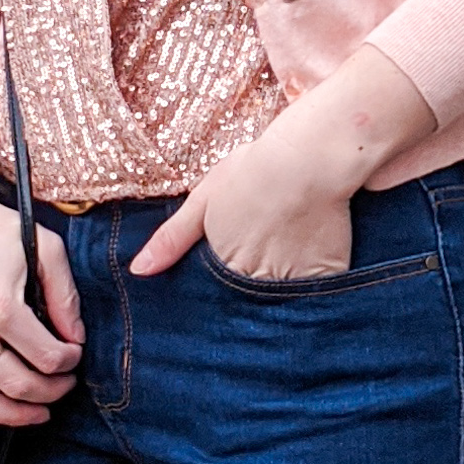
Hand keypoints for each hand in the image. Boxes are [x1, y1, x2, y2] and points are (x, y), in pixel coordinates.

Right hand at [0, 154, 82, 452]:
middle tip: (65, 386)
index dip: (69, 362)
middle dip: (50, 392)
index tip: (75, 354)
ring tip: (36, 414)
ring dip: (11, 415)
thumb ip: (64, 295)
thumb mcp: (43, 246)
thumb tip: (76, 336)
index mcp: (0, 306)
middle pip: (16, 384)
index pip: (47, 356)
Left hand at [132, 46, 436, 283]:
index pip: (217, 296)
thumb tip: (137, 271)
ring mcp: (292, 282)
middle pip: (248, 304)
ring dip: (280, 302)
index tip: (230, 272)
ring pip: (281, 305)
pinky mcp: (326, 276)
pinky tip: (312, 271)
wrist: (308, 158)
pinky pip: (317, 297)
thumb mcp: (203, 200)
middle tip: (259, 269)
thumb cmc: (253, 172)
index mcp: (224, 264)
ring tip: (285, 270)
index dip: (222, 289)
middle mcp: (256, 280)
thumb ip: (171, 239)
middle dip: (248, 300)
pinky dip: (314, 293)